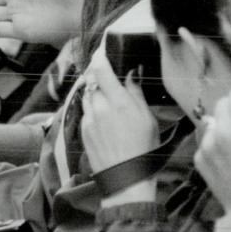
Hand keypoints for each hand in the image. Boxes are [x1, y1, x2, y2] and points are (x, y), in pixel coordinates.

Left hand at [79, 53, 158, 175]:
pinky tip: (105, 121)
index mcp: (118, 101)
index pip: (101, 68)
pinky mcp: (83, 131)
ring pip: (88, 96)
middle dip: (100, 78)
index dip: (100, 56)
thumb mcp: (148, 118)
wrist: (126, 179)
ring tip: (110, 104)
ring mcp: (89, 120)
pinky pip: (86, 113)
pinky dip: (93, 111)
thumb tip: (131, 74)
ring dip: (96, 94)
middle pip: (93, 81)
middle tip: (112, 82)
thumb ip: (136, 93)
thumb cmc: (143, 150)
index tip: (103, 52)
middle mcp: (100, 108)